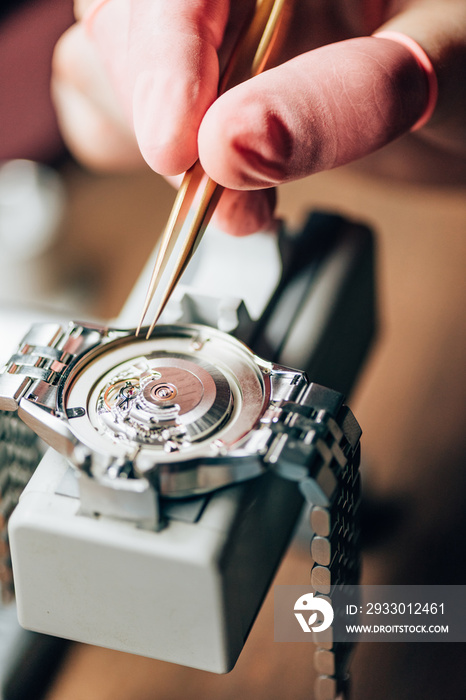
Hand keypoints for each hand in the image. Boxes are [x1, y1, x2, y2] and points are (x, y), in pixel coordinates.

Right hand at [52, 0, 465, 234]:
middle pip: (123, 14)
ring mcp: (212, 26)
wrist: (464, 103)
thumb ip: (349, 96)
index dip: (162, 50)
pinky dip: (151, 158)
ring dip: (159, 149)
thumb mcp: (447, 59)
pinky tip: (215, 183)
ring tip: (242, 201)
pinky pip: (118, 104)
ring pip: (107, 63)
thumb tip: (235, 147)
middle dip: (154, 108)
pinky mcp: (199, 77)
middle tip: (216, 189)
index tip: (178, 146)